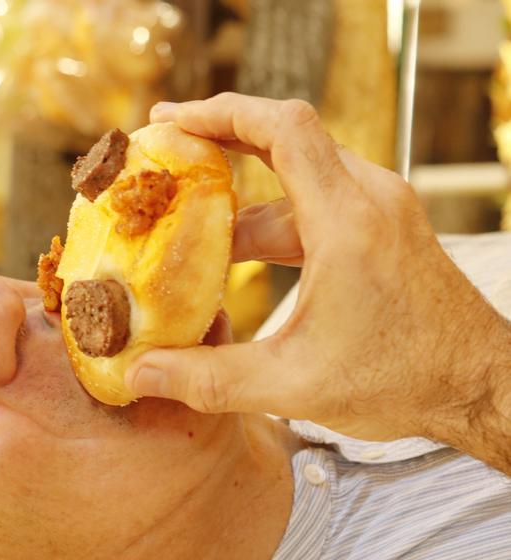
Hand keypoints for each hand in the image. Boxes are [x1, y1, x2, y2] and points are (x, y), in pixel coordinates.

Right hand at [125, 93, 509, 469]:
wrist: (480, 386)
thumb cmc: (405, 380)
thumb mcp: (294, 385)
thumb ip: (210, 380)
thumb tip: (142, 374)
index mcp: (347, 221)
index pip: (282, 128)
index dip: (221, 113)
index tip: (172, 121)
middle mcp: (372, 200)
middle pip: (287, 144)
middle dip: (223, 150)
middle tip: (171, 166)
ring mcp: (386, 212)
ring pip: (303, 184)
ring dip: (250, 205)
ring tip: (200, 239)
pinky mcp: (391, 232)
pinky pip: (325, 207)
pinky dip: (283, 225)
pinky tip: (252, 263)